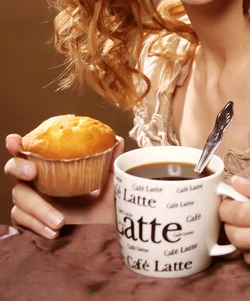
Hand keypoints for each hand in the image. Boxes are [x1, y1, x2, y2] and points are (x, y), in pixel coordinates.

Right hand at [4, 133, 123, 238]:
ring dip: (38, 208)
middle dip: (19, 167)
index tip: (15, 141)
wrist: (103, 230)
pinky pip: (21, 219)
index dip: (17, 144)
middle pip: (13, 168)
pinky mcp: (29, 220)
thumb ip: (112, 161)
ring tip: (60, 220)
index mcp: (51, 163)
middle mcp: (36, 179)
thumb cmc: (104, 200)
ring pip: (19, 197)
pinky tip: (54, 231)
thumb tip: (117, 139)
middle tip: (33, 173)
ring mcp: (31, 199)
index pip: (29, 149)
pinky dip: (36, 225)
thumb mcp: (111, 181)